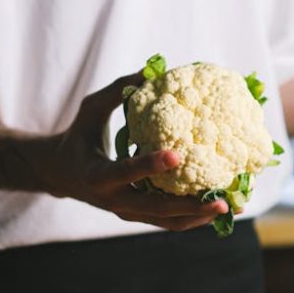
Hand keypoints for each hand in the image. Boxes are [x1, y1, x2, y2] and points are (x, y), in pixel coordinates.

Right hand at [42, 73, 228, 230]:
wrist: (62, 175)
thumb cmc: (78, 136)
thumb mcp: (90, 109)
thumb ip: (118, 92)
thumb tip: (151, 70)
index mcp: (97, 175)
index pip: (124, 172)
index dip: (149, 165)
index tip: (177, 155)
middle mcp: (114, 200)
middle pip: (156, 210)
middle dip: (191, 207)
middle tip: (222, 201)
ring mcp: (128, 212)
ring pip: (168, 222)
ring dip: (200, 217)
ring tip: (231, 206)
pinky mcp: (140, 215)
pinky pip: (170, 221)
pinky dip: (195, 217)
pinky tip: (220, 206)